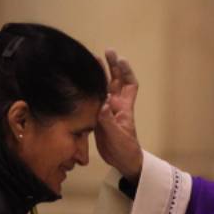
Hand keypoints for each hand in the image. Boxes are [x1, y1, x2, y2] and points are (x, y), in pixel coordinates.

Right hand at [95, 50, 142, 180]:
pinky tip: (84, 82)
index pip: (130, 85)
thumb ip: (108, 120)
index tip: (121, 60)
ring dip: (101, 74)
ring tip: (94, 60)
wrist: (122, 161)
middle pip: (116, 81)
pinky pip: (96, 99)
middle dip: (113, 66)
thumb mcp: (117, 135)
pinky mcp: (99, 117)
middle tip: (107, 51)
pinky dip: (92, 89)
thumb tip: (103, 102)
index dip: (126, 72)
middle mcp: (117, 105)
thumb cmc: (125, 149)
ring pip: (105, 87)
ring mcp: (108, 110)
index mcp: (125, 107)